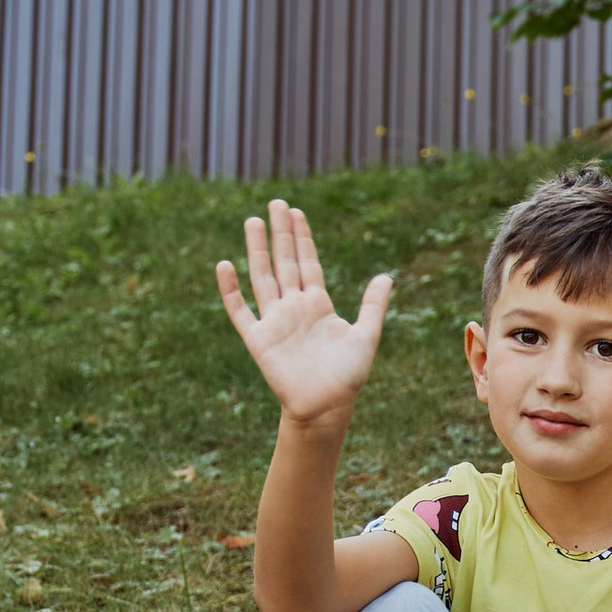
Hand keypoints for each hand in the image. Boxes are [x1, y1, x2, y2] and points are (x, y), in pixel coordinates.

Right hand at [216, 200, 393, 429]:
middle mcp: (294, 308)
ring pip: (262, 277)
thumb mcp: (366, 336)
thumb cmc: (348, 377)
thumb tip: (386, 276)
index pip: (307, 262)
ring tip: (252, 221)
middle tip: (276, 204)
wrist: (326, 407)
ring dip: (257, 250)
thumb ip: (373, 306)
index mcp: (318, 304)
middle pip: (284, 262)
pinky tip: (225, 266)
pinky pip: (240, 310)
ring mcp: (274, 320)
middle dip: (281, 233)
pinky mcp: (258, 338)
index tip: (296, 212)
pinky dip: (231, 290)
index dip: (302, 238)